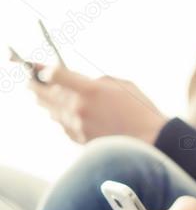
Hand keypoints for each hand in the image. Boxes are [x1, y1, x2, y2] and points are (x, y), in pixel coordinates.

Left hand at [30, 66, 166, 143]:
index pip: (55, 74)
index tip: (40, 68)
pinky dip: (60, 118)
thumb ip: (96, 81)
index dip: (44, 70)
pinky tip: (60, 113)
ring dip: (45, 102)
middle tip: (31, 81)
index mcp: (90, 90)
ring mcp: (77, 125)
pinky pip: (61, 125)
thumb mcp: (122, 85)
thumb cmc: (141, 110)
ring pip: (50, 111)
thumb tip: (80, 83)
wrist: (150, 140)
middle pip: (44, 94)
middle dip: (36, 85)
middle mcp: (79, 108)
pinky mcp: (79, 139)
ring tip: (40, 95)